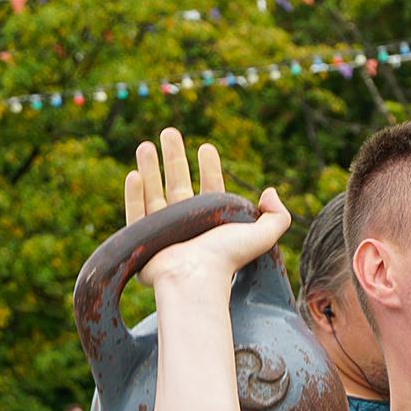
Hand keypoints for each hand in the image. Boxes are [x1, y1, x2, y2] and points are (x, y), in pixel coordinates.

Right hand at [121, 128, 290, 287]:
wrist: (195, 278)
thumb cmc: (227, 258)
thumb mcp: (263, 236)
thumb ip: (277, 216)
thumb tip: (269, 190)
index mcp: (212, 221)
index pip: (210, 187)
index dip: (210, 167)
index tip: (207, 147)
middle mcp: (186, 224)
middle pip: (178, 184)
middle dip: (173, 158)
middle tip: (169, 132)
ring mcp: (162, 232)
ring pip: (153, 193)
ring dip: (149, 168)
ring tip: (145, 145)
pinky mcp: (142, 240)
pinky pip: (135, 212)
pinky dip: (134, 194)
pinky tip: (134, 174)